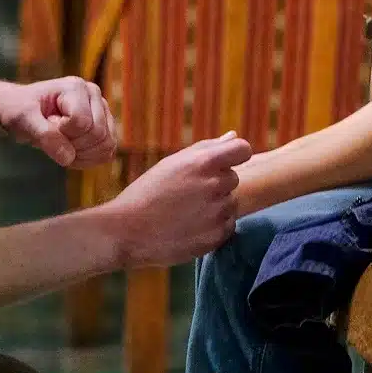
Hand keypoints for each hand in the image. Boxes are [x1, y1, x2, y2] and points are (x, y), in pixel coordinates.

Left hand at [0, 77, 117, 167]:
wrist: (21, 113)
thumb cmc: (18, 110)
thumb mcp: (23, 120)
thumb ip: (44, 135)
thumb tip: (68, 157)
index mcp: (76, 87)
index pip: (81, 123)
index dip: (62, 133)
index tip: (45, 124)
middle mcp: (94, 95)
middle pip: (98, 134)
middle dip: (73, 146)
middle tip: (52, 138)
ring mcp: (102, 111)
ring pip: (107, 145)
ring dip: (82, 155)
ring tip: (61, 146)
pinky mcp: (104, 127)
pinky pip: (107, 153)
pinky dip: (89, 160)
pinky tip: (70, 154)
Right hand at [103, 132, 253, 267]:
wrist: (128, 231)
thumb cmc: (148, 192)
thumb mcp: (172, 163)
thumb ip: (207, 148)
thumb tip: (233, 136)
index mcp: (203, 162)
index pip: (243, 149)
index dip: (235, 155)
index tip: (223, 162)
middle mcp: (214, 185)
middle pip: (233, 178)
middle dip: (217, 182)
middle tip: (189, 192)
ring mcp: (217, 213)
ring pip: (231, 203)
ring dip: (216, 205)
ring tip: (186, 211)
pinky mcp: (217, 236)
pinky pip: (228, 225)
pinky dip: (214, 226)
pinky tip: (190, 226)